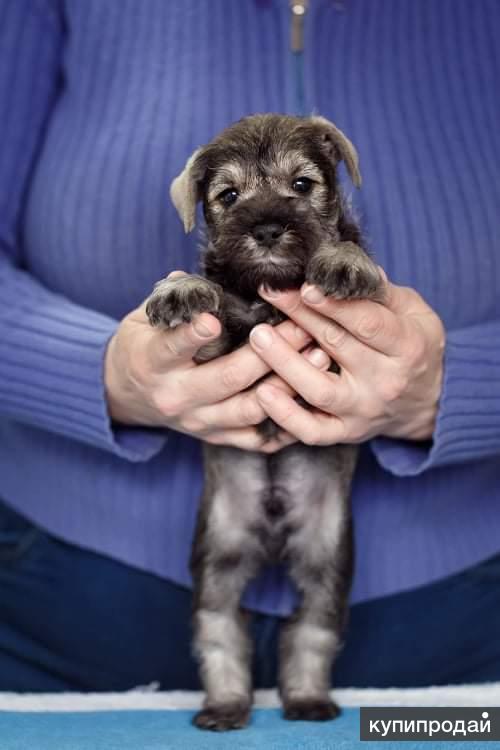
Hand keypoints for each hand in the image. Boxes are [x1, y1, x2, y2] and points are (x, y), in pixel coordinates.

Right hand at [105, 297, 330, 452]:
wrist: (125, 393)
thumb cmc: (142, 345)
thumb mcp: (144, 318)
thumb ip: (172, 301)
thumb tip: (194, 279)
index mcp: (152, 362)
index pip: (173, 348)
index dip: (192, 335)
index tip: (212, 320)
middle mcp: (175, 397)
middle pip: (228, 378)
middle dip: (270, 352)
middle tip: (303, 326)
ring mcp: (198, 422)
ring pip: (249, 409)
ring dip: (288, 384)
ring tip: (321, 357)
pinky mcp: (215, 438)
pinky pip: (256, 438)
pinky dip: (285, 422)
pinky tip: (312, 401)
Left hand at [248, 270, 445, 445]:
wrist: (429, 403)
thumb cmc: (415, 347)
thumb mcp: (415, 313)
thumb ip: (381, 292)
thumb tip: (348, 266)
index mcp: (406, 347)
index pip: (366, 322)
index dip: (333, 304)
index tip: (304, 286)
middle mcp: (384, 381)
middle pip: (335, 346)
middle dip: (299, 316)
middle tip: (269, 292)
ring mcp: (362, 410)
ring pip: (318, 390)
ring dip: (284, 363)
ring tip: (258, 337)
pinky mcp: (345, 432)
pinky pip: (312, 431)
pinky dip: (286, 416)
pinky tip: (262, 394)